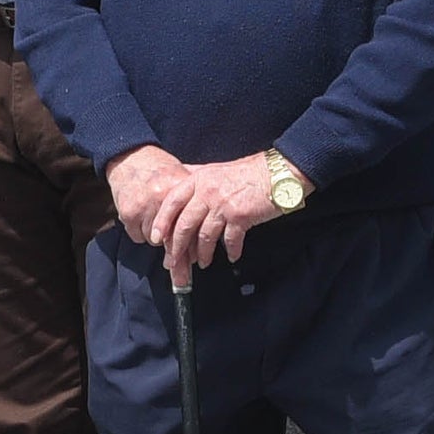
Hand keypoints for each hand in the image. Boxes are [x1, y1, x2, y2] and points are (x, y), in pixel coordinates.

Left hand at [106, 148, 286, 283]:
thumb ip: (197, 177)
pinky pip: (230, 240)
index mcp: (198, 179)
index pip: (172, 202)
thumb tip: (179, 185)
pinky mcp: (240, 215)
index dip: (162, 221)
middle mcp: (207, 191)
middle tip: (173, 261)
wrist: (278, 172)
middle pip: (184, 223)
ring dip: (203, 253)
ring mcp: (223, 204)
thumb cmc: (248, 172)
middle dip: (177, 246)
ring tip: (203, 263)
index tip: (156, 238)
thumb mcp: (216, 170)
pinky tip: (232, 256)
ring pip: (205, 235)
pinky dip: (231, 251)